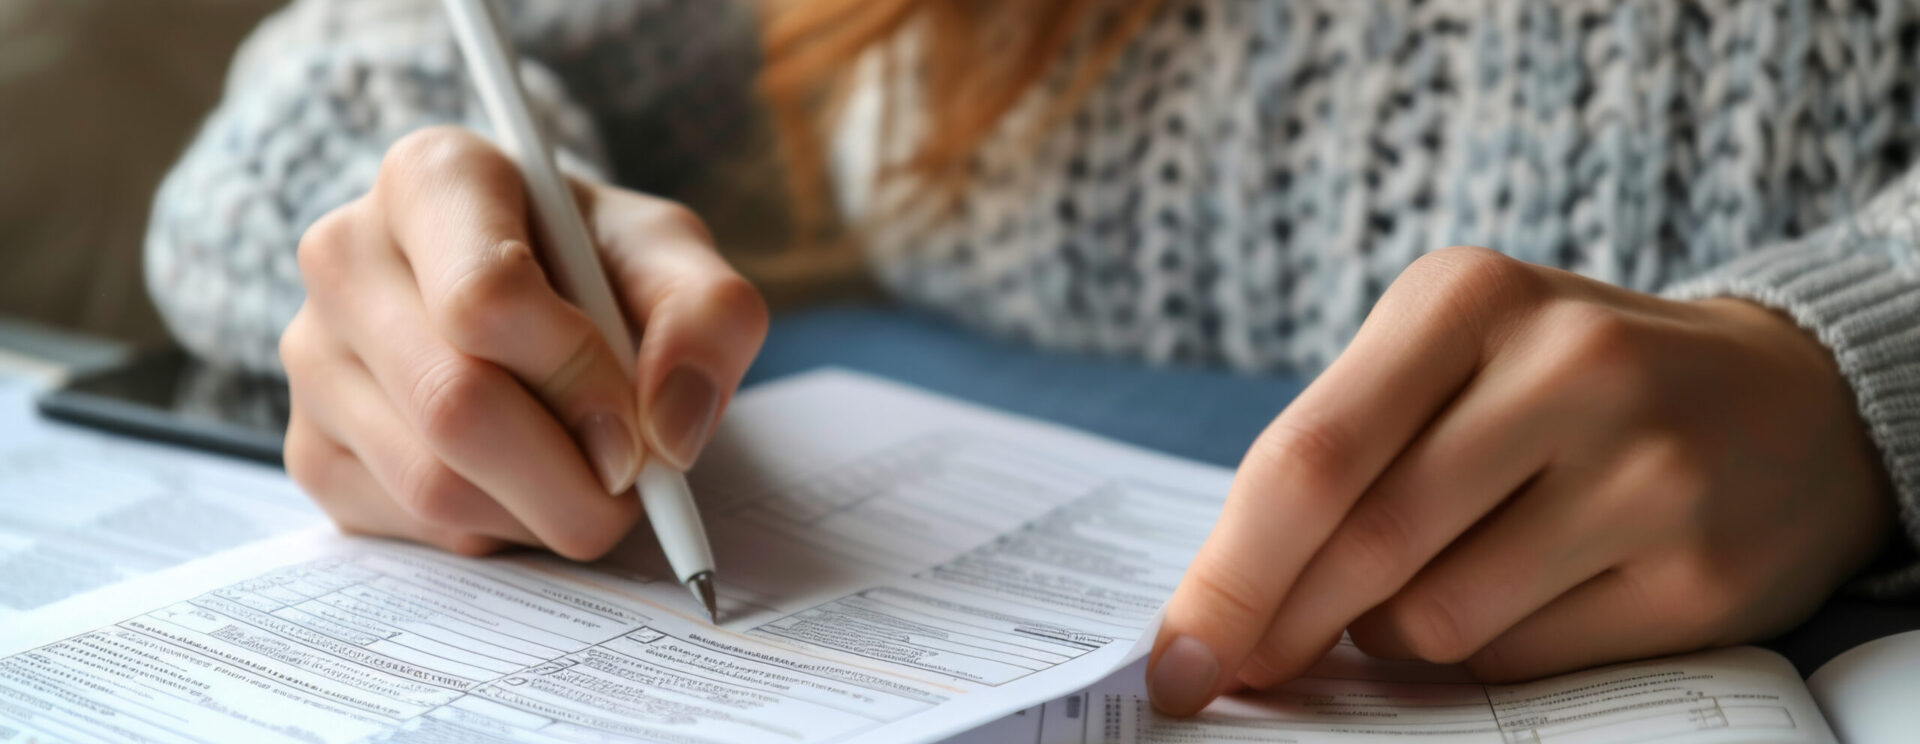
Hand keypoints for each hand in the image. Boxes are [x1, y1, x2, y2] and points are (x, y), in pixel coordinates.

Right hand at [280, 126, 767, 558]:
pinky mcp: (311, 449)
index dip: (577, 381)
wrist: (538, 296)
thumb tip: (669, 432)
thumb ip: (708, 319)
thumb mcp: (675, 261)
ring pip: (432, 484)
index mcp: (432, 177)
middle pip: (454, 404)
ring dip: (541, 514)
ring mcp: (314, 358)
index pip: (483, 299)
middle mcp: (345, 256)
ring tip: (590, 483)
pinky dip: (498, 534)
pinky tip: (527, 489)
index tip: (638, 426)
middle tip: (633, 490)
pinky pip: (413, 529)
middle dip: (569, 477)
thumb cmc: (601, 266)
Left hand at [1147, 246, 1892, 713]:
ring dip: (1393, 636)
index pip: (1306, 459)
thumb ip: (1340, 458)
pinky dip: (1484, 655)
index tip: (1174, 658)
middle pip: (1363, 545)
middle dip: (1280, 627)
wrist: (1781, 400)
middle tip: (1244, 667)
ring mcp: (1646, 471)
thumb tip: (1224, 611)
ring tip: (1431, 585)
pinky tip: (1517, 599)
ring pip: (1436, 621)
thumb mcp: (1448, 358)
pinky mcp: (1700, 574)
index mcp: (1466, 296)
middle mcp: (1566, 366)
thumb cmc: (1560, 386)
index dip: (1226, 577)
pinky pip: (1524, 661)